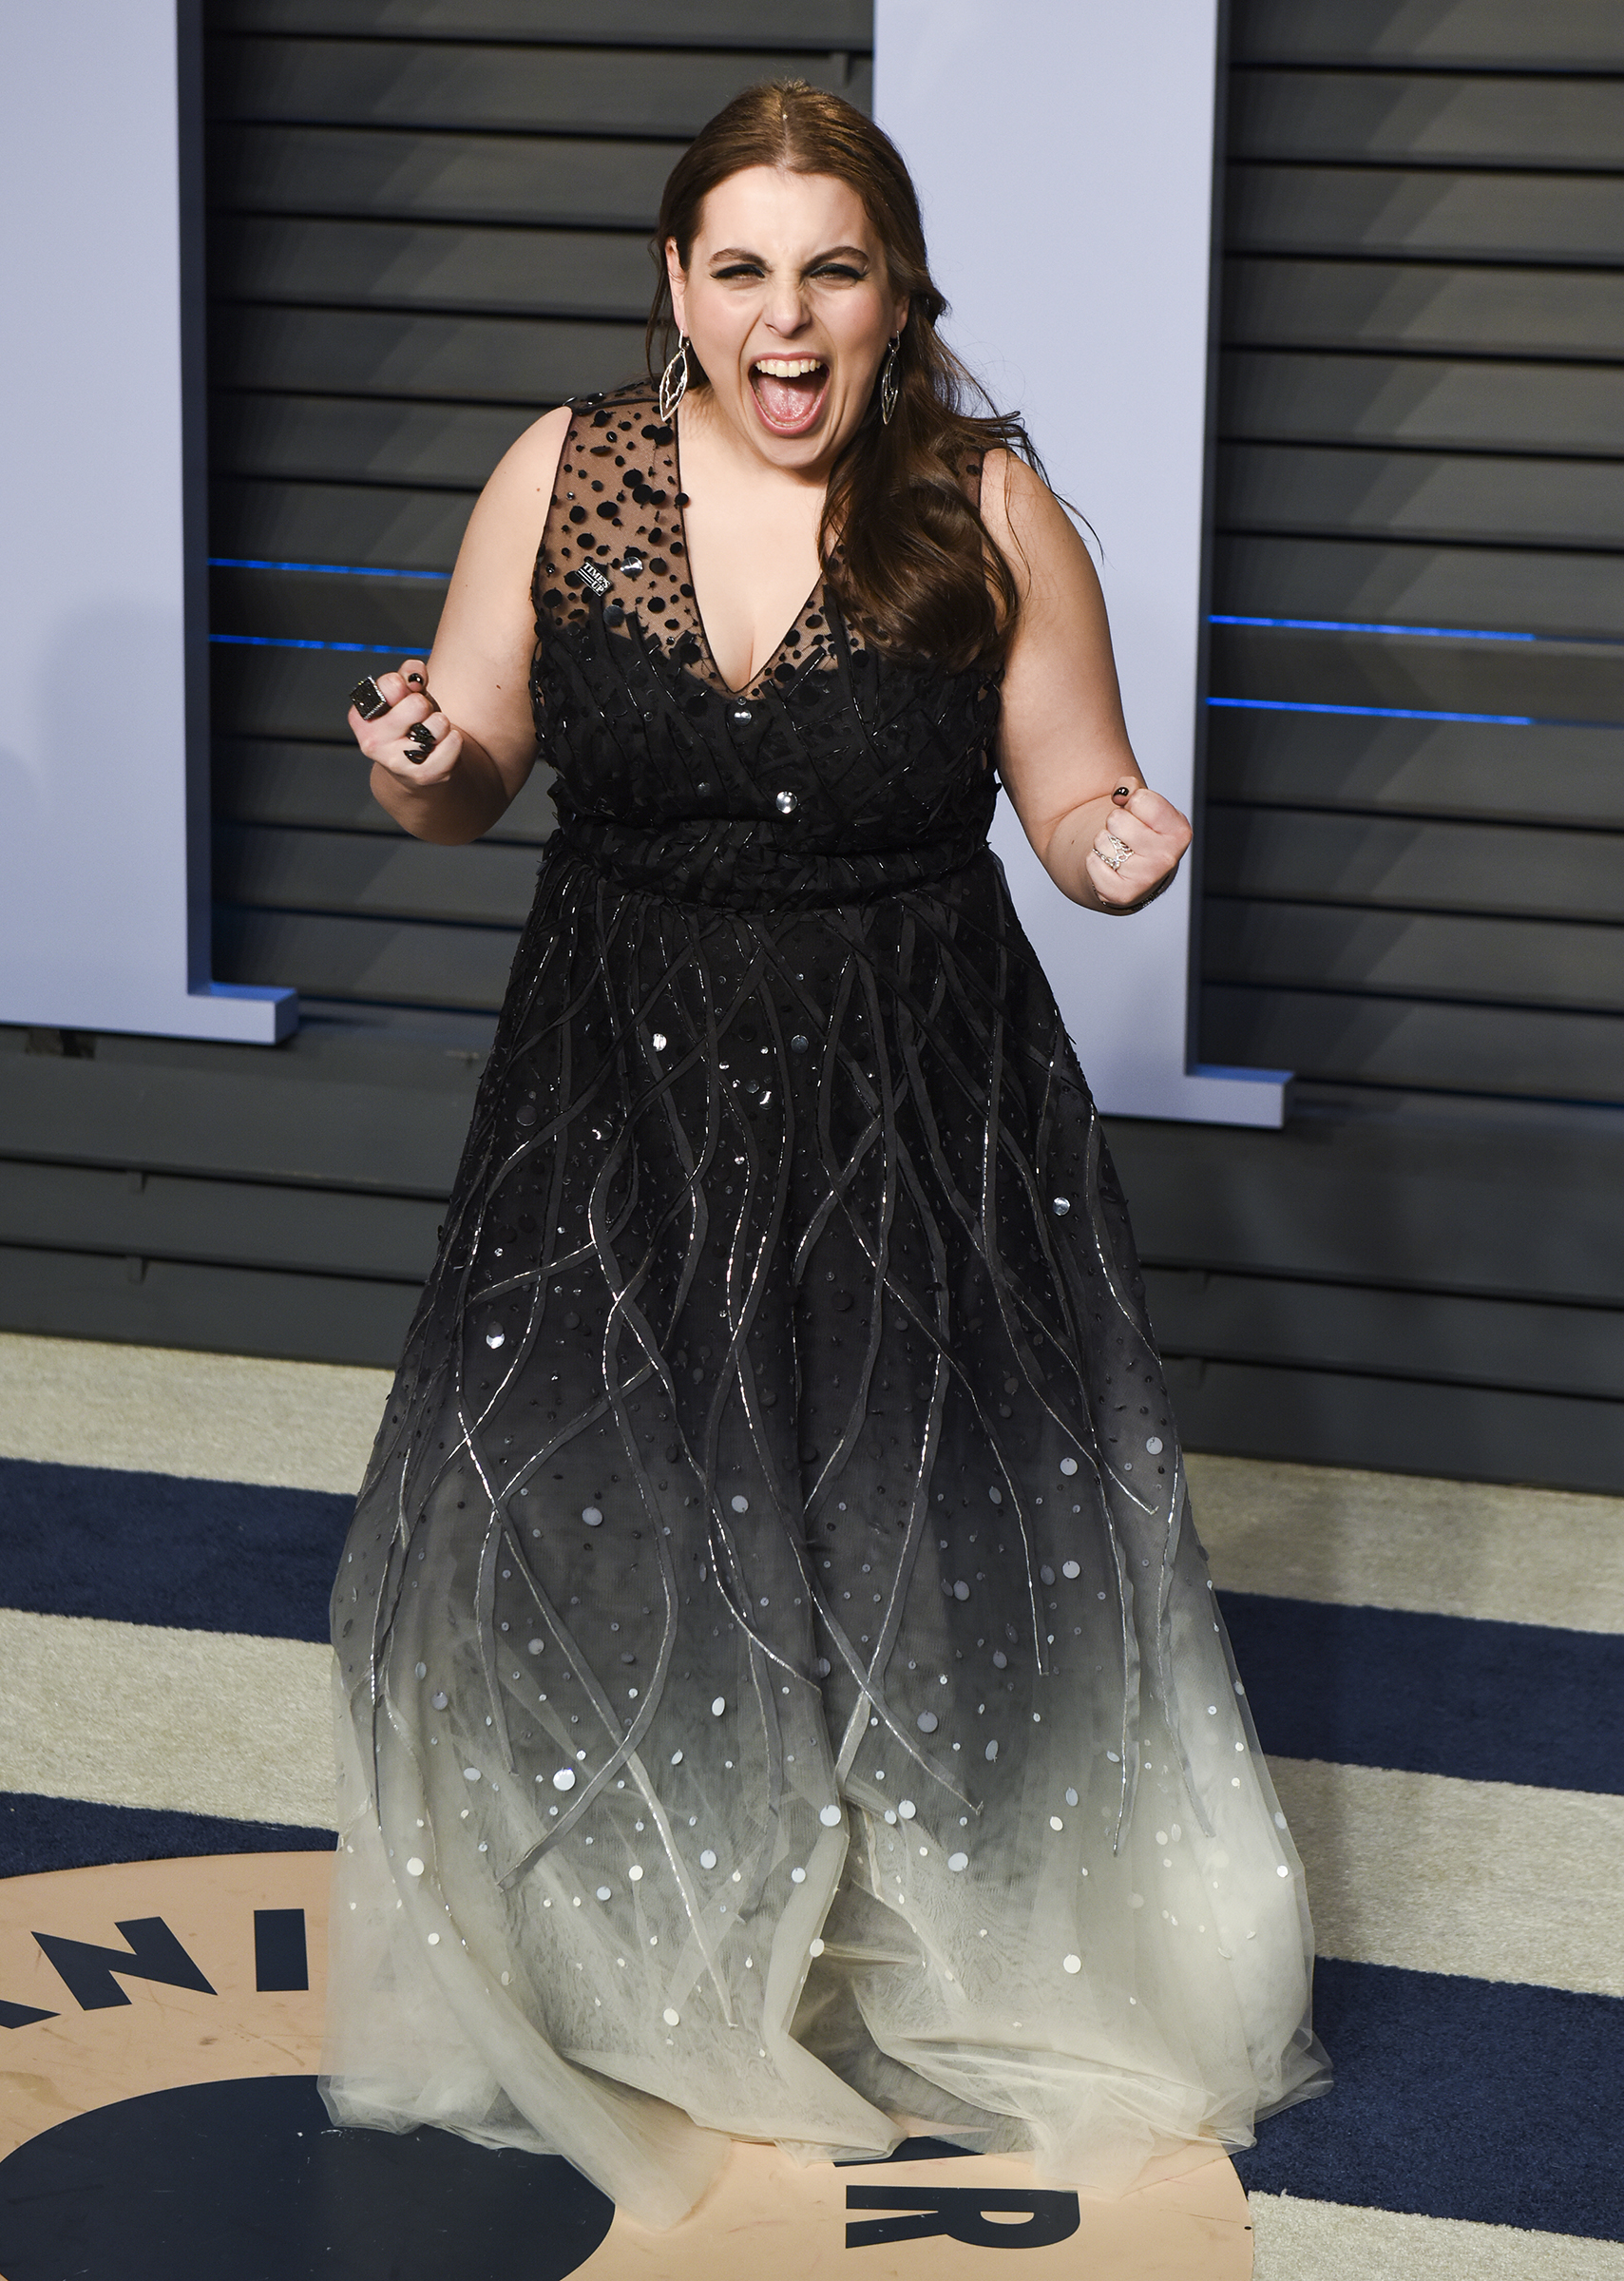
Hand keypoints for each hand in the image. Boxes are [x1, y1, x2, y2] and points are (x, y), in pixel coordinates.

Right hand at [347, 659, 462, 787]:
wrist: (415, 767)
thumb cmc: (409, 723)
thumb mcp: (405, 695)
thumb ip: (408, 676)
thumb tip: (415, 675)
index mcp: (361, 717)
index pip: (393, 684)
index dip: (407, 686)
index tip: (405, 697)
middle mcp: (372, 741)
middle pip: (417, 704)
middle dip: (425, 706)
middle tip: (420, 719)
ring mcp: (396, 762)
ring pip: (438, 723)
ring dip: (441, 724)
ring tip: (429, 734)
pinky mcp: (422, 775)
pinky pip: (453, 742)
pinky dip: (454, 740)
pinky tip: (440, 747)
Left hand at [1086, 782, 1191, 910]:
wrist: (1134, 873)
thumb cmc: (1140, 834)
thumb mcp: (1143, 807)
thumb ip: (1133, 790)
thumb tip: (1120, 793)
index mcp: (1179, 832)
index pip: (1140, 799)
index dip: (1132, 802)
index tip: (1137, 814)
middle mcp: (1167, 858)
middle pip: (1116, 819)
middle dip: (1114, 823)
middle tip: (1125, 836)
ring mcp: (1145, 878)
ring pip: (1102, 840)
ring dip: (1103, 842)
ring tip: (1118, 852)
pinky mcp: (1121, 894)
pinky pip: (1092, 862)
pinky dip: (1094, 861)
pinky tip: (1109, 866)